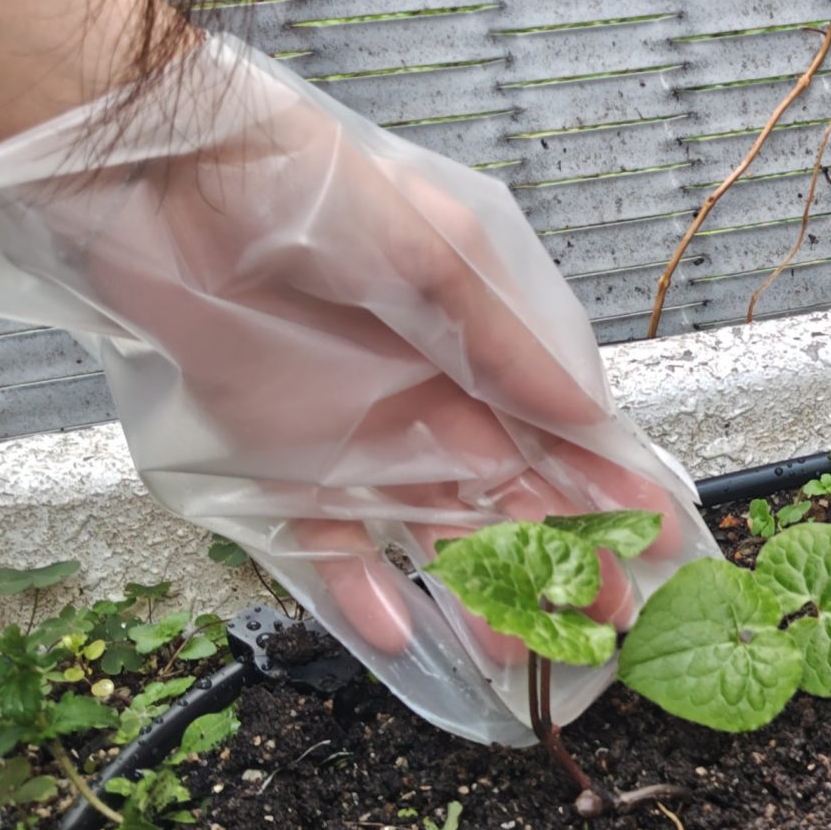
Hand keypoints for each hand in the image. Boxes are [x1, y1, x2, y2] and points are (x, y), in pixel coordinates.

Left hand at [0, 36, 718, 741]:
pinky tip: (401, 633)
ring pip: (438, 536)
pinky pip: (330, 544)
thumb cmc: (313, 187)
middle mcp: (434, 401)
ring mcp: (362, 439)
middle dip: (567, 563)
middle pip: (515, 501)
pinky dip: (362, 591)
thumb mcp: (438, 250)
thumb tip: (589, 413)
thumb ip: (509, 342)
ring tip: (518, 653)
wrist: (169, 176)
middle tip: (607, 619)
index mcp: (481, 349)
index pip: (566, 434)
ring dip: (480, 595)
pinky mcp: (283, 463)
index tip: (661, 538)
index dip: (614, 487)